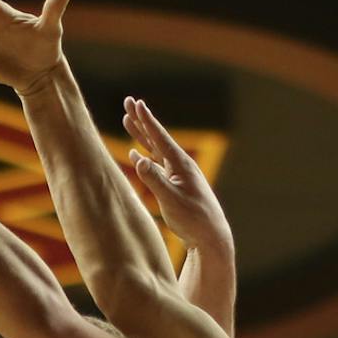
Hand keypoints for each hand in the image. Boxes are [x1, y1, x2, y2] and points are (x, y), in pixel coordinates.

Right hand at [123, 97, 232, 252]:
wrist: (209, 236)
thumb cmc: (193, 219)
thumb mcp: (172, 200)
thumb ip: (155, 180)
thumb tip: (138, 159)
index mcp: (181, 164)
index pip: (160, 137)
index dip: (147, 120)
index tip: (136, 103)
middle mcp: (180, 165)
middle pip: (156, 137)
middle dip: (141, 120)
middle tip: (128, 101)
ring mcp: (177, 175)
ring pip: (154, 149)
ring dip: (140, 135)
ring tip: (128, 120)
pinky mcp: (174, 186)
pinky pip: (156, 166)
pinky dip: (144, 157)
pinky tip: (135, 153)